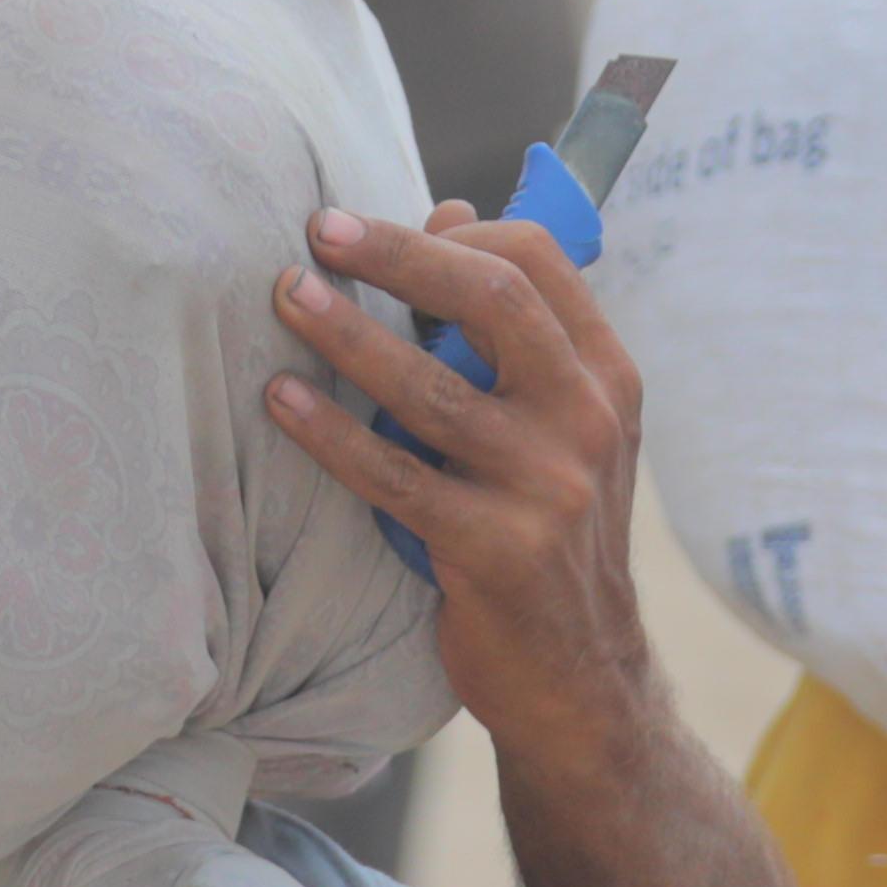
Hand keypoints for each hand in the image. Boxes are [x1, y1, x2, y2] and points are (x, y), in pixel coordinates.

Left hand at [265, 201, 658, 760]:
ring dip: (347, 334)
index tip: (366, 226)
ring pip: (431, 388)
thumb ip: (506, 330)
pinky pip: (395, 478)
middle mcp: (588, 419)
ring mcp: (550, 486)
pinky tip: (280, 401)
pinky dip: (331, 434)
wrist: (579, 676)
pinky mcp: (498, 551)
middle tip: (315, 232)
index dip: (450, 231)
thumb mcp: (553, 425)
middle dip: (395, 255)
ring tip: (286, 296)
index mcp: (605, 374)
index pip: (538, 260)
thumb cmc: (544, 530)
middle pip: (491, 300)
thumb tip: (447, 211)